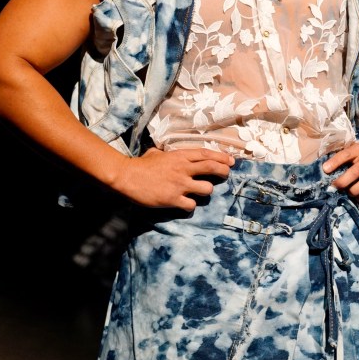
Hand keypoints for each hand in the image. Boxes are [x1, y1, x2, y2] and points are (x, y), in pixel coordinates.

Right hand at [113, 147, 234, 210]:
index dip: (221, 157)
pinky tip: (184, 204)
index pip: (206, 154)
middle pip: (212, 168)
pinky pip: (191, 205)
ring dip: (206, 191)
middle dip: (223, 171)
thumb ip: (168, 154)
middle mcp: (183, 169)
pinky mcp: (173, 199)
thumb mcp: (157, 153)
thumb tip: (168, 154)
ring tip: (199, 191)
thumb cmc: (141, 165)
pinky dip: (190, 206)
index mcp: (180, 156)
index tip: (230, 161)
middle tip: (227, 174)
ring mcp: (180, 184)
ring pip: (207, 189)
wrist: (127, 177)